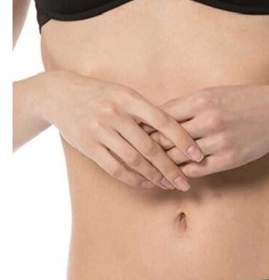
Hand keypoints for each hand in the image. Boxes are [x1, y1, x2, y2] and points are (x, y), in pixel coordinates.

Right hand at [39, 70, 204, 190]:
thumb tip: (178, 131)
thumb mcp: (123, 94)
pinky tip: (147, 184)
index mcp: (129, 98)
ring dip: (154, 176)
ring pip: (134, 160)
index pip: (164, 121)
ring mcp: (100, 130)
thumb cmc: (100, 95)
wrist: (58, 94)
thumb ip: (147, 111)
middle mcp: (116, 114)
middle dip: (171, 167)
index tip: (198, 155)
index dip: (183, 140)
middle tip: (186, 182)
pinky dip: (133, 179)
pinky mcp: (88, 146)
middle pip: (150, 146)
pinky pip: (115, 167)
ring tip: (169, 185)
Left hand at [141, 83, 268, 177]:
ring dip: (163, 165)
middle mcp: (208, 120)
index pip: (161, 116)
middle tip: (133, 157)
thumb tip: (158, 117)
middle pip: (166, 138)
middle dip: (148, 148)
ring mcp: (219, 141)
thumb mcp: (215, 94)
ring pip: (179, 157)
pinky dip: (183, 173)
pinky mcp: (230, 158)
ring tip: (148, 170)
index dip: (145, 127)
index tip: (133, 135)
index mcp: (201, 100)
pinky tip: (174, 175)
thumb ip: (188, 106)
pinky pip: (197, 170)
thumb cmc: (245, 100)